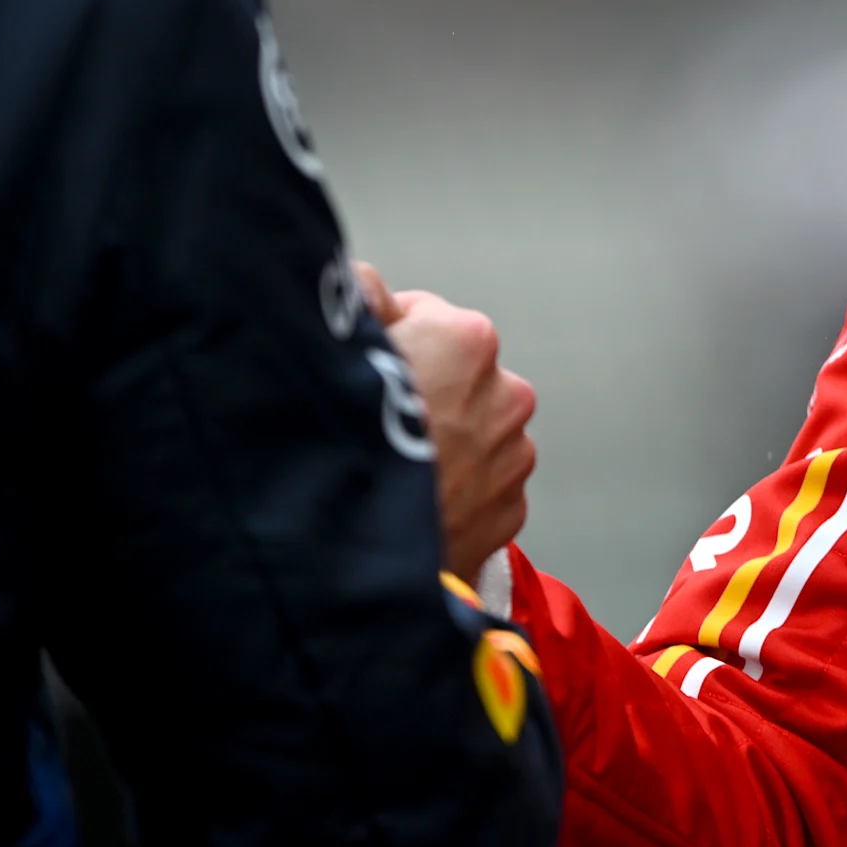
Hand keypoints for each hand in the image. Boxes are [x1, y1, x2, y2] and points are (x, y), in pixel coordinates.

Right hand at [360, 263, 537, 575]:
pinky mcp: (511, 511)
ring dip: (443, 442)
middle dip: (423, 390)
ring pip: (473, 431)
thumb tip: (367, 283)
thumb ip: (358, 296)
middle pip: (455, 375)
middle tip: (374, 424)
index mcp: (467, 338)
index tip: (366, 372)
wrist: (352, 562)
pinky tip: (414, 501)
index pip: (424, 316)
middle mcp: (506, 393)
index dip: (387, 341)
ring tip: (393, 468)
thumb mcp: (334, 347)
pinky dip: (454, 490)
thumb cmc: (341, 450)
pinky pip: (481, 485)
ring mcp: (513, 456)